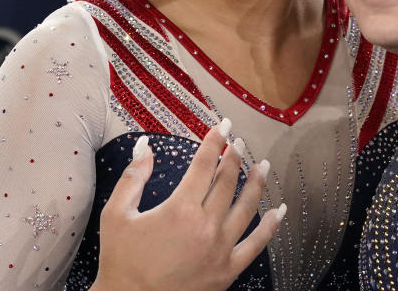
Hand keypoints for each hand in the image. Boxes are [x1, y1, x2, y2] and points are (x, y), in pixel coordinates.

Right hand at [89, 119, 285, 290]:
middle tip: (238, 142)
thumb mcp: (117, 215)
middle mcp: (206, 225)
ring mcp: (220, 249)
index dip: (214, 141)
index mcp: (181, 209)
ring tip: (262, 166)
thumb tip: (145, 146)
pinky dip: (272, 227)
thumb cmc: (121, 262)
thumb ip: (133, 177)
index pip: (203, 164)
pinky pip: (256, 245)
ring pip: (247, 208)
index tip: (222, 126)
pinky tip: (280, 212)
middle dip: (234, 157)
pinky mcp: (227, 270)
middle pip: (228, 182)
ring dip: (256, 183)